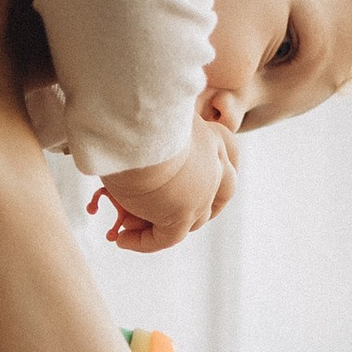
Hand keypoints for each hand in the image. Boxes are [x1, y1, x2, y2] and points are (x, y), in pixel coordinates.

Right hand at [97, 123, 237, 253]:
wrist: (134, 121)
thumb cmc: (134, 110)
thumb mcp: (154, 112)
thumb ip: (159, 123)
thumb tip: (147, 109)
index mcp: (211, 134)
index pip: (230, 155)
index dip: (222, 171)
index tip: (212, 176)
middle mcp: (215, 163)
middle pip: (220, 194)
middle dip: (201, 208)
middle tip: (170, 215)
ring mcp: (202, 192)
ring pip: (191, 220)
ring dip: (162, 226)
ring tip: (130, 226)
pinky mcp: (182, 212)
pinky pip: (166, 237)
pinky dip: (144, 242)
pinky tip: (122, 240)